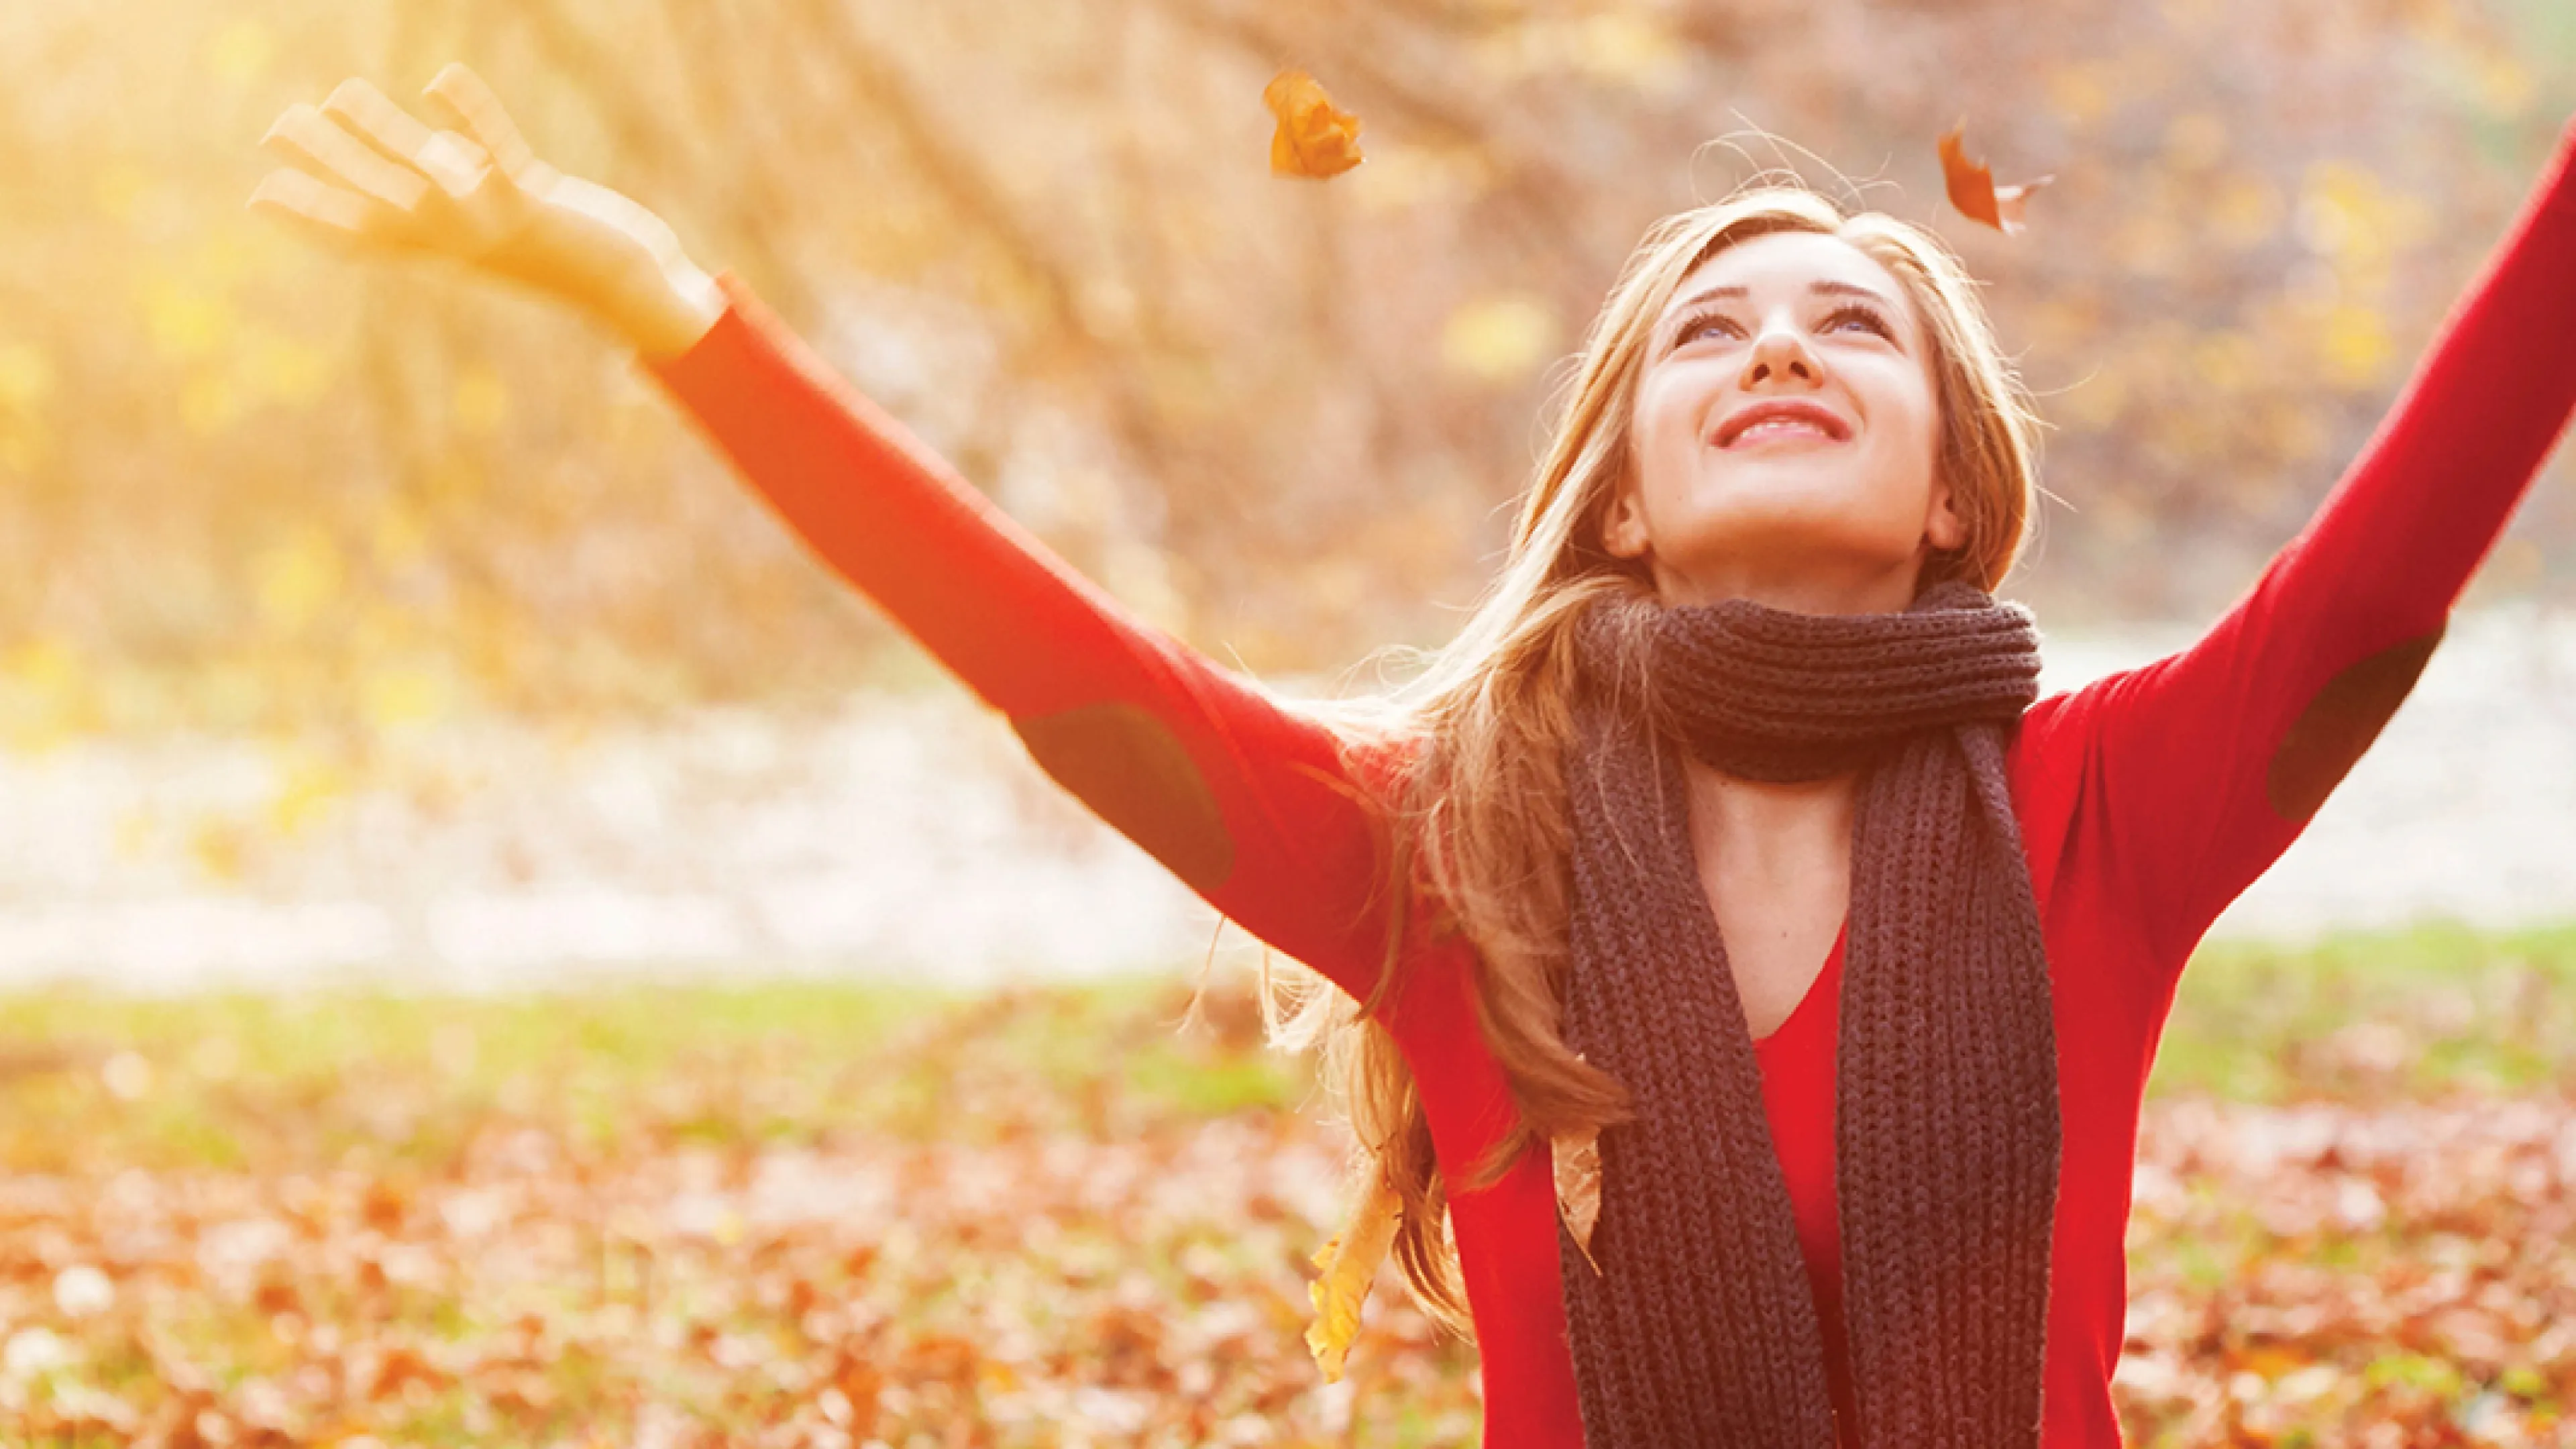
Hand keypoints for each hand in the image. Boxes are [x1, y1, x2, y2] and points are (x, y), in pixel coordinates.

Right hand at [249, 63, 723, 358]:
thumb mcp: (494, 220)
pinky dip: (468, 117)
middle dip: (324, 164)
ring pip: (420, 175)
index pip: (360, 238)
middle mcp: (455, 242)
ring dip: (378, 134)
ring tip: (338, 95)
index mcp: (441, 251)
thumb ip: (456, 185)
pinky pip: (494, 152)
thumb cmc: (560, 253)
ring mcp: (489, 224)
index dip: (310, 218)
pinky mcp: (532, 202)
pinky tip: (438, 83)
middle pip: (374, 198)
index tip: (258, 197)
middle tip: (272, 128)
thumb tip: (424, 151)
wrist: (623, 287)